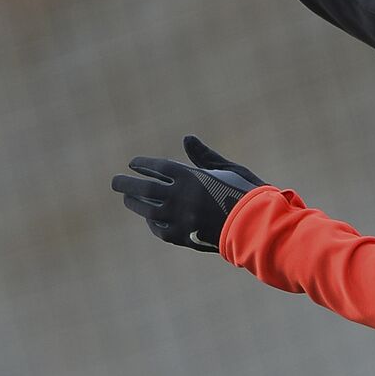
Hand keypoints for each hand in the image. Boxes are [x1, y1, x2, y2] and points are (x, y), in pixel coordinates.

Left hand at [111, 136, 264, 251]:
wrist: (258, 225)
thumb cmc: (247, 193)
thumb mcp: (228, 169)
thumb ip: (204, 156)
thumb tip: (186, 139)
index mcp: (190, 176)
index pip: (156, 167)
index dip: (142, 164)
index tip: (133, 163)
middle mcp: (179, 197)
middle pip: (143, 188)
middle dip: (126, 183)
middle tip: (115, 182)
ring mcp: (179, 218)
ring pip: (147, 209)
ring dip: (135, 203)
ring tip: (128, 199)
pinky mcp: (184, 237)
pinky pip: (160, 228)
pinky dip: (152, 222)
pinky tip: (150, 218)